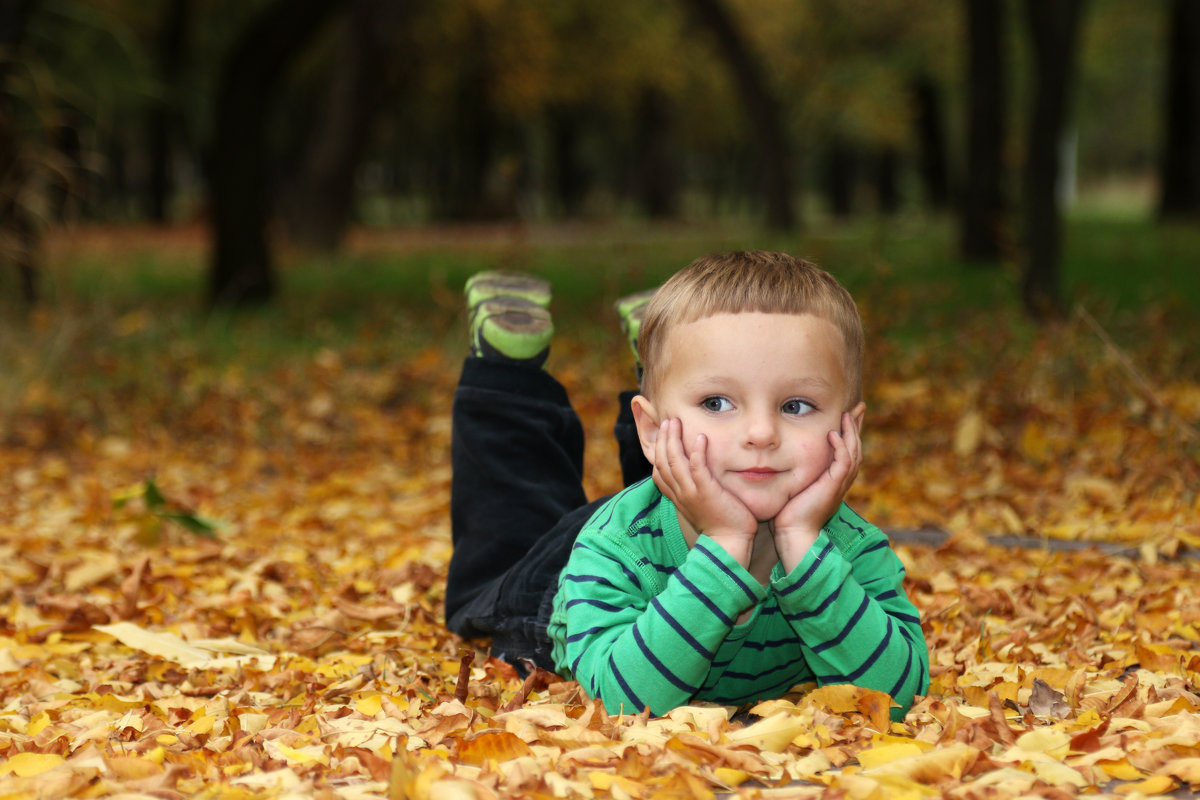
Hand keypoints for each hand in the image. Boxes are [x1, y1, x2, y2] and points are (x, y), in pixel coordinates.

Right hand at [650, 418, 757, 563]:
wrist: (729, 543)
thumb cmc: (720, 523)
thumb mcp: (701, 504)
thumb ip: (696, 488)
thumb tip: (698, 473)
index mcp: (677, 496)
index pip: (658, 471)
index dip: (657, 450)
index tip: (662, 434)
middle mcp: (679, 493)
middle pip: (662, 462)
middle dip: (663, 439)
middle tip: (668, 421)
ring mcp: (691, 493)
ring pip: (674, 462)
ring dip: (674, 440)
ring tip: (675, 423)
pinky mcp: (706, 493)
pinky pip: (697, 469)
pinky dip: (697, 452)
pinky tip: (701, 438)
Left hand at [770, 410, 862, 571]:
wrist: (794, 533)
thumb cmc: (788, 513)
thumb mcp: (794, 484)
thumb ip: (795, 470)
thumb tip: (779, 454)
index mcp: (833, 478)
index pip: (845, 449)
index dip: (848, 431)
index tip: (847, 413)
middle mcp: (840, 480)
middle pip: (855, 447)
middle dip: (856, 426)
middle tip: (859, 406)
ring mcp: (839, 483)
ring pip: (853, 452)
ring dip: (851, 432)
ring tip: (849, 413)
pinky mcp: (833, 487)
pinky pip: (843, 463)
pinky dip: (840, 447)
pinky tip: (833, 434)